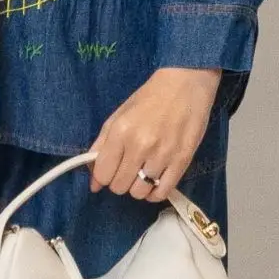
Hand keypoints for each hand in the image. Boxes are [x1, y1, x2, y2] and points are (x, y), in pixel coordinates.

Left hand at [87, 66, 221, 199]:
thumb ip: (101, 147)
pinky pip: (162, 193)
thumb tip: (93, 183)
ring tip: (144, 173)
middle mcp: (140, 145)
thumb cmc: (149, 98)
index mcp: (120, 132)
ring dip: (138, 187)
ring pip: (140, 193)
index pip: (103, 174)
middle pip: (120, 187)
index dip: (104, 177)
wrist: (185, 84)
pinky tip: (155, 181)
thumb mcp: (118, 116)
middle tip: (129, 169)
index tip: (111, 170)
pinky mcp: (182, 161)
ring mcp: (162, 155)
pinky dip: (155, 193)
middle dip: (120, 181)